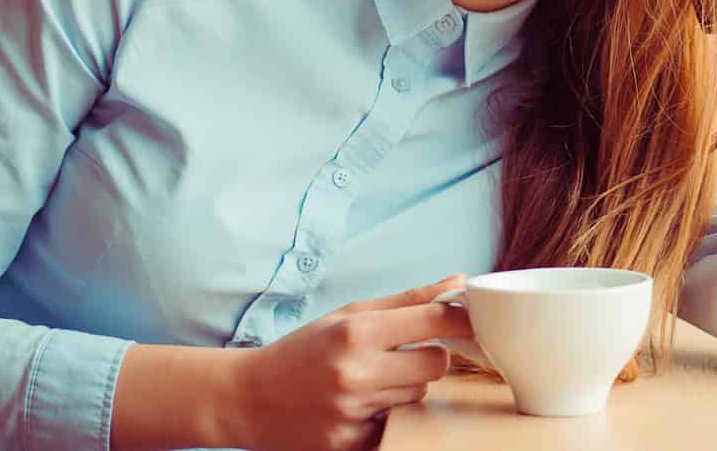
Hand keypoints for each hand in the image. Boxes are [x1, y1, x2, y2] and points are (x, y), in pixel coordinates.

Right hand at [226, 275, 472, 450]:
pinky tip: (362, 406)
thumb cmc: (303, 351)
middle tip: (404, 355)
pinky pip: (397, 424)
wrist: (248, 399)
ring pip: (419, 395)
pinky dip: (388, 414)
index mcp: (357, 332)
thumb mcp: (349, 314)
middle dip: (429, 357)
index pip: (435, 321)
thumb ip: (408, 301)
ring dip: (406, 387)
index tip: (467, 317)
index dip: (459, 318)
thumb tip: (459, 282)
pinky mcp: (351, 444)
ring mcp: (353, 413)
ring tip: (372, 380)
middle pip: (437, 364)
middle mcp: (356, 373)